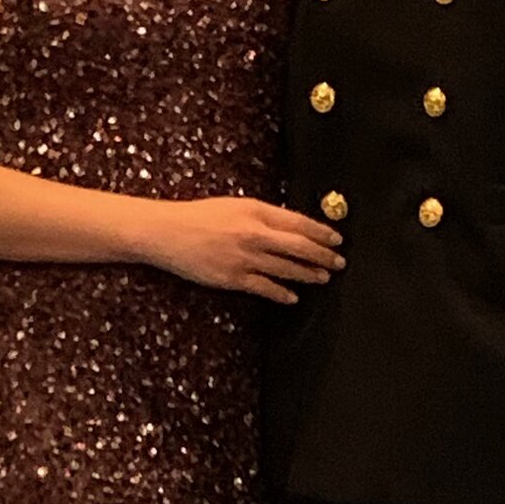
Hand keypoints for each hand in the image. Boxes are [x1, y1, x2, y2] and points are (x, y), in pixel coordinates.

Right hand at [145, 197, 344, 304]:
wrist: (165, 232)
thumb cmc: (198, 215)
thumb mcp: (234, 206)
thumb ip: (262, 215)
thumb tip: (291, 227)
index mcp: (255, 211)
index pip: (298, 222)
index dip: (321, 232)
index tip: (336, 238)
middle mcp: (253, 233)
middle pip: (299, 247)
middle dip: (323, 255)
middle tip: (339, 261)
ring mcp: (244, 258)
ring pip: (286, 268)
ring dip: (308, 274)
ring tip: (323, 277)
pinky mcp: (232, 278)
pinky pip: (264, 288)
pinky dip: (281, 293)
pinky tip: (293, 297)